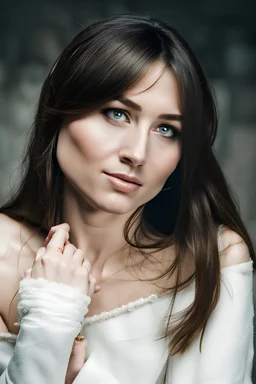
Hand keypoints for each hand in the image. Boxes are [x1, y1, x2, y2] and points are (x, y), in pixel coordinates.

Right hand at [24, 223, 100, 382]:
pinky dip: (84, 272)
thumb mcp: (31, 277)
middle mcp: (64, 261)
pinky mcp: (87, 279)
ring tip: (70, 274)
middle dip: (68, 252)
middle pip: (71, 246)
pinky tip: (79, 281)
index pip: (59, 235)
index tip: (64, 232)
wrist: (50, 320)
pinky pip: (88, 268)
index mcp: (48, 258)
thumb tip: (46, 249)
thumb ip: (39, 260)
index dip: (62, 231)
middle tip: (63, 264)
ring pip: (81, 255)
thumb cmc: (37, 300)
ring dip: (77, 261)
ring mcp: (77, 269)